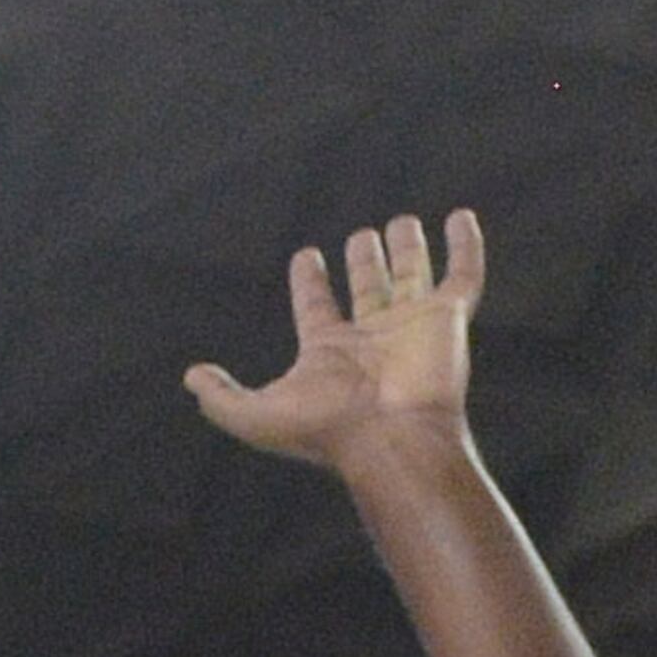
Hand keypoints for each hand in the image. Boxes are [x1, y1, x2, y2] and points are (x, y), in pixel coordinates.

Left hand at [187, 212, 483, 468]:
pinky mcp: (448, 319)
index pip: (317, 307)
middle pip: (368, 288)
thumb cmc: (325, 431)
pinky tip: (461, 217)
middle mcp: (372, 337)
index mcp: (329, 352)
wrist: (389, 439)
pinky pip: (462, 275)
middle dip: (363, 262)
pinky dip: (465, 246)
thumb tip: (191, 378)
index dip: (309, 281)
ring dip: (406, 249)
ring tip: (400, 221)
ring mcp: (412, 325)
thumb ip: (221, 397)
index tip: (305, 256)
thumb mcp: (254, 416)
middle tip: (360, 236)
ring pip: (411, 276)